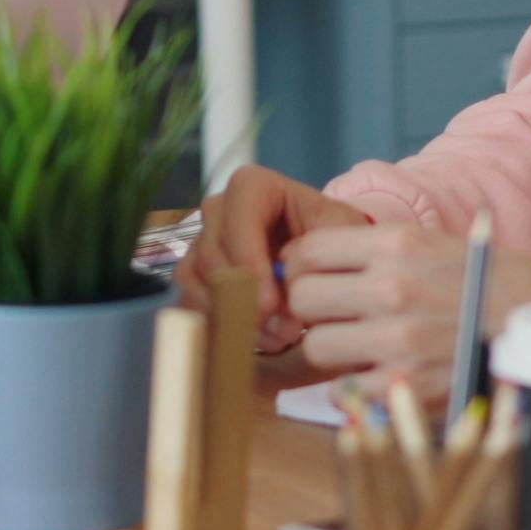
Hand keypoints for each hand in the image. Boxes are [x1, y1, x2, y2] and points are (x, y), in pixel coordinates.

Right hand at [180, 165, 374, 353]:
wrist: (321, 258)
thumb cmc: (332, 238)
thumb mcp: (341, 232)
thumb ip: (321, 249)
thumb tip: (286, 280)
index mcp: (252, 187)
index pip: (239, 218)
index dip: (249, 262)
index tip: (271, 304)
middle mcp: (218, 210)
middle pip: (213, 255)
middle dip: (245, 300)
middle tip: (282, 333)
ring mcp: (201, 243)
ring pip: (196, 283)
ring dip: (232, 318)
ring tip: (277, 340)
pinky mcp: (193, 277)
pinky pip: (189, 303)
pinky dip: (218, 327)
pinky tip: (255, 342)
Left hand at [277, 220, 530, 400]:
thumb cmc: (493, 285)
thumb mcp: (437, 245)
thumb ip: (378, 251)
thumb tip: (312, 262)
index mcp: (398, 243)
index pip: (307, 250)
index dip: (302, 268)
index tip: (314, 280)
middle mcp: (392, 286)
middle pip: (301, 297)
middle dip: (310, 309)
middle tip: (331, 317)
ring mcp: (398, 339)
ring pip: (315, 346)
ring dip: (330, 349)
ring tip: (357, 347)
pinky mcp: (407, 386)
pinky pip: (343, 390)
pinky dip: (352, 388)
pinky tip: (377, 375)